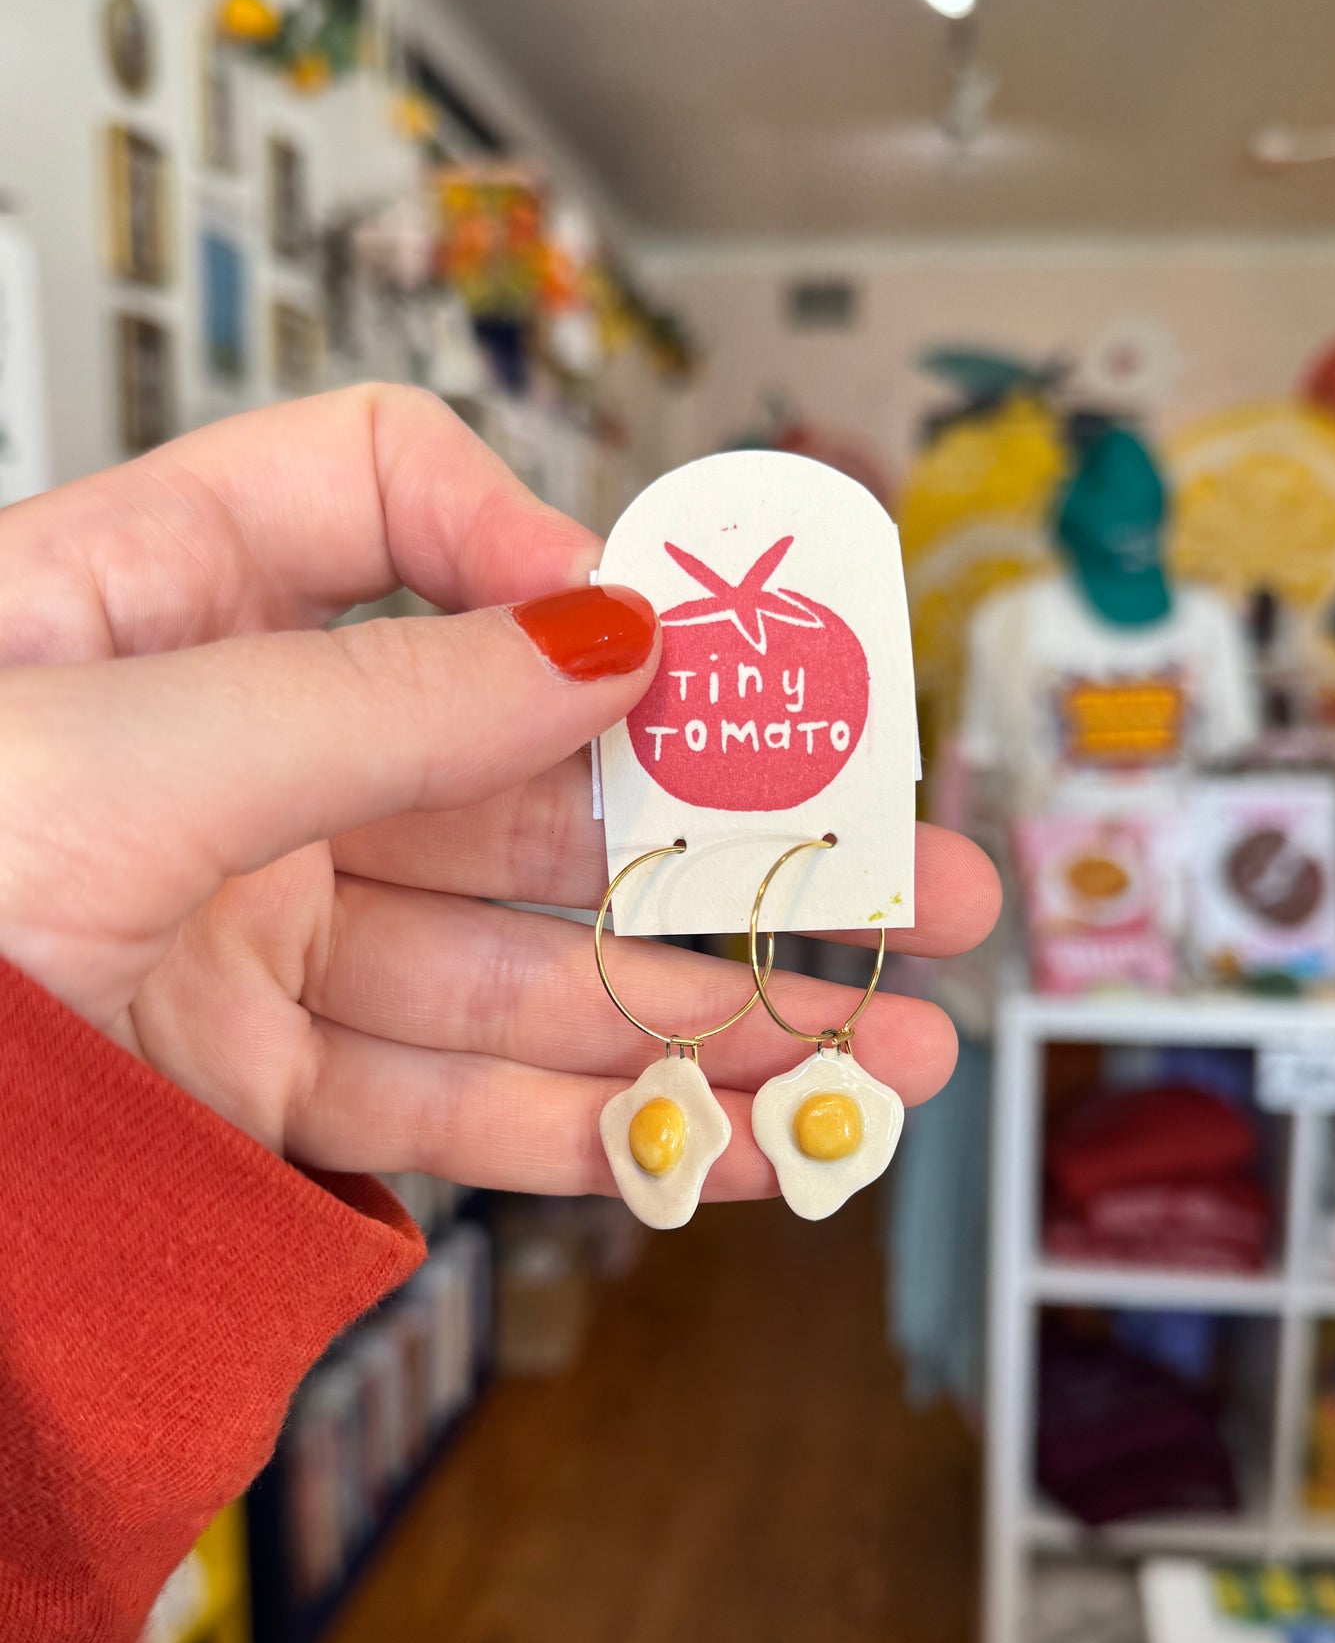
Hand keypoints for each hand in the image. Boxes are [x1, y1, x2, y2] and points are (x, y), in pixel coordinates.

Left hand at [0, 386, 998, 1197]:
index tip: (661, 638)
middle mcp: (227, 773)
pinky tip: (739, 1140)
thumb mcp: (114, 748)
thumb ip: (380, 691)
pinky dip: (608, 1133)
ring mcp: (257, 947)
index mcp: (150, 618)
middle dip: (736, 845)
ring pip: (532, 976)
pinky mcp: (265, 1107)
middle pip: (529, 787)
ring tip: (884, 1056)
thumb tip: (609, 635)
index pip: (377, 502)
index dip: (537, 548)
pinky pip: (466, 1114)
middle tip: (912, 880)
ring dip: (717, 1020)